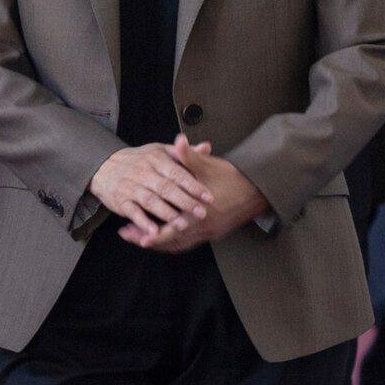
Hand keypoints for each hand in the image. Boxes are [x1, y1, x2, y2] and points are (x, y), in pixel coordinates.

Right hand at [87, 144, 214, 239]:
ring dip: (166, 213)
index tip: (207, 196)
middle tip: (200, 213)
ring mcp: (131, 187)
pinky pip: (133, 212)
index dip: (193, 185)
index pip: (177, 173)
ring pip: (150, 201)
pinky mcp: (121, 201)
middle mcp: (143, 172)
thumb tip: (206, 147)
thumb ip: (184, 153)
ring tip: (182, 224)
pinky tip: (154, 231)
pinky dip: (143, 223)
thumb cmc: (138, 160)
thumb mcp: (159, 150)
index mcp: (156, 159)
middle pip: (166, 188)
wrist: (104, 166)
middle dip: (184, 202)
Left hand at [121, 139, 269, 253]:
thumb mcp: (209, 166)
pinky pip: (188, 243)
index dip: (150, 232)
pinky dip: (173, 242)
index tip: (132, 232)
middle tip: (127, 235)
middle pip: (171, 241)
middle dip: (147, 239)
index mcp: (201, 213)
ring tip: (138, 237)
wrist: (257, 191)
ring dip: (158, 242)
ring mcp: (209, 233)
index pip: (171, 229)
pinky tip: (161, 236)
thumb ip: (189, 156)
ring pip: (179, 244)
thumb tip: (178, 140)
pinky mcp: (212, 234)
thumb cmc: (232, 177)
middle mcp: (204, 227)